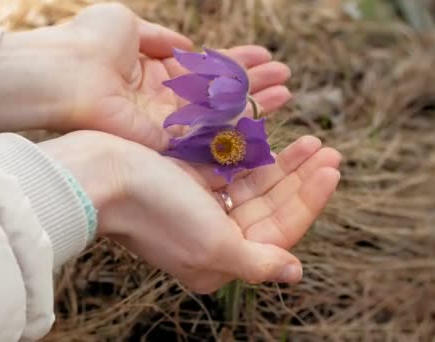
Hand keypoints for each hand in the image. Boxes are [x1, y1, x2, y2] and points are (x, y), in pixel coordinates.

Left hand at [0, 3, 291, 149]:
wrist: (63, 74)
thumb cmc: (88, 44)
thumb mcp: (127, 25)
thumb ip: (160, 39)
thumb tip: (187, 45)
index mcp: (156, 72)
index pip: (206, 69)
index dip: (236, 63)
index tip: (266, 57)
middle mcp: (165, 99)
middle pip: (219, 93)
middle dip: (252, 83)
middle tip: (285, 77)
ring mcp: (167, 121)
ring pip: (220, 113)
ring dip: (253, 101)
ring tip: (285, 90)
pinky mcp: (166, 140)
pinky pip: (208, 133)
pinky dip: (236, 125)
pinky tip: (264, 114)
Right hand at [38, 131, 339, 292]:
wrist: (102, 175)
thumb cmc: (155, 212)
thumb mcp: (212, 246)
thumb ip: (257, 261)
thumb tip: (295, 273)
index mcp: (220, 259)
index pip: (280, 231)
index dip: (309, 200)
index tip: (332, 168)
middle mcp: (212, 236)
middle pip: (270, 206)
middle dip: (300, 179)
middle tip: (327, 149)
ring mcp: (200, 206)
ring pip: (254, 185)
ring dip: (283, 164)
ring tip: (311, 140)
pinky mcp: (189, 180)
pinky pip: (231, 168)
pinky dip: (252, 154)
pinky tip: (273, 138)